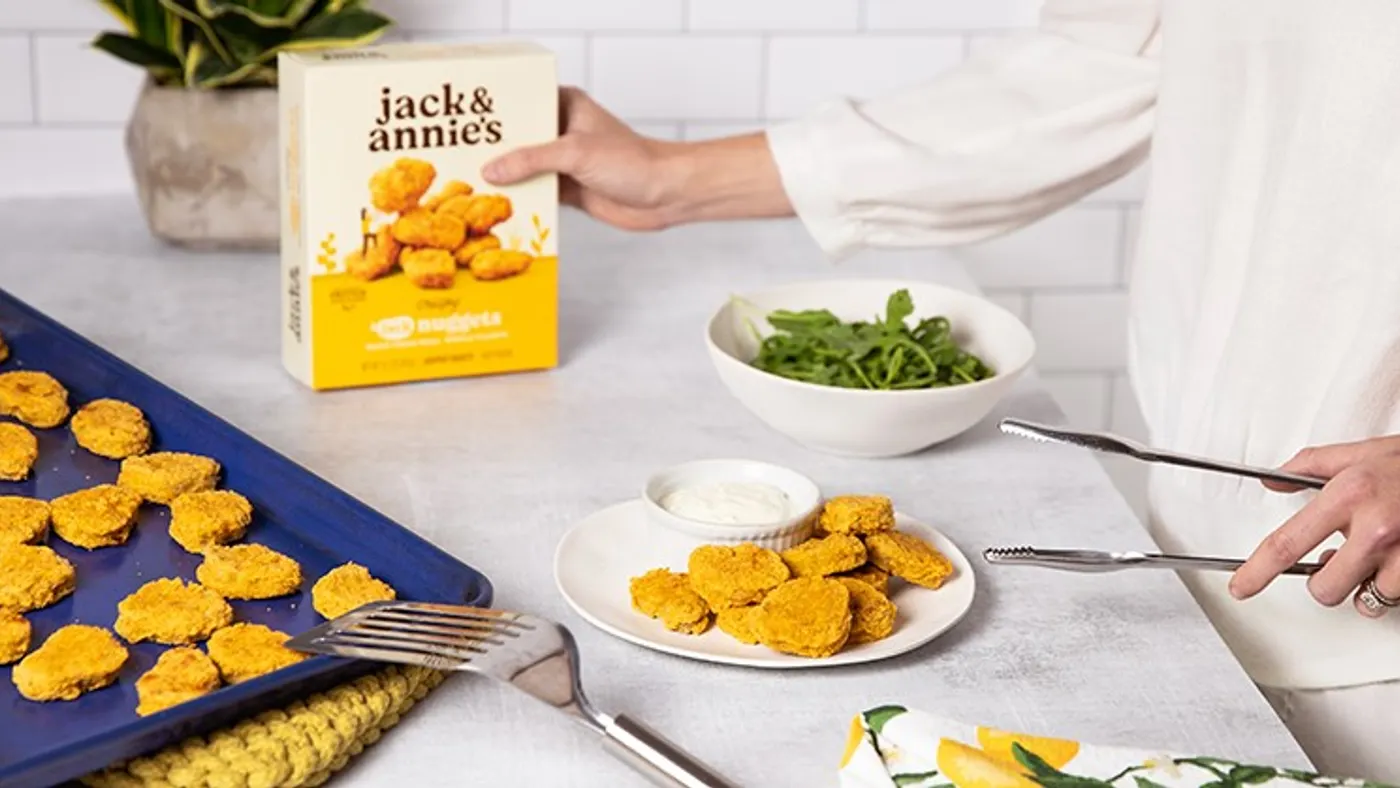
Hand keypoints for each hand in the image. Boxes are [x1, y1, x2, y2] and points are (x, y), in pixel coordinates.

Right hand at [483, 87, 678, 229]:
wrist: (665, 195)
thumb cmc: (631, 162)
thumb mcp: (575, 153)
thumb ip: (531, 160)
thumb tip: (492, 169)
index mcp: (566, 105)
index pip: (522, 102)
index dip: (495, 112)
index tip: (466, 122)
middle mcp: (562, 129)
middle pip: (519, 138)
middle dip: (494, 149)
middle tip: (458, 155)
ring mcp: (565, 160)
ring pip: (525, 167)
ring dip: (506, 178)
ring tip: (468, 183)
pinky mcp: (569, 188)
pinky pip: (537, 191)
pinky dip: (522, 198)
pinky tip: (496, 205)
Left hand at [1230, 436, 1399, 617]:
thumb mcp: (1360, 452)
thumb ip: (1309, 466)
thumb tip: (1272, 480)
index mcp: (1349, 495)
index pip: (1287, 543)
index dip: (1257, 571)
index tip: (1242, 587)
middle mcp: (1377, 529)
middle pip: (1325, 588)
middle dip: (1325, 582)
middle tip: (1336, 560)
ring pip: (1365, 600)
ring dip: (1364, 586)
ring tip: (1377, 557)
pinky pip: (1395, 599)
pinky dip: (1392, 587)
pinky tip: (1396, 563)